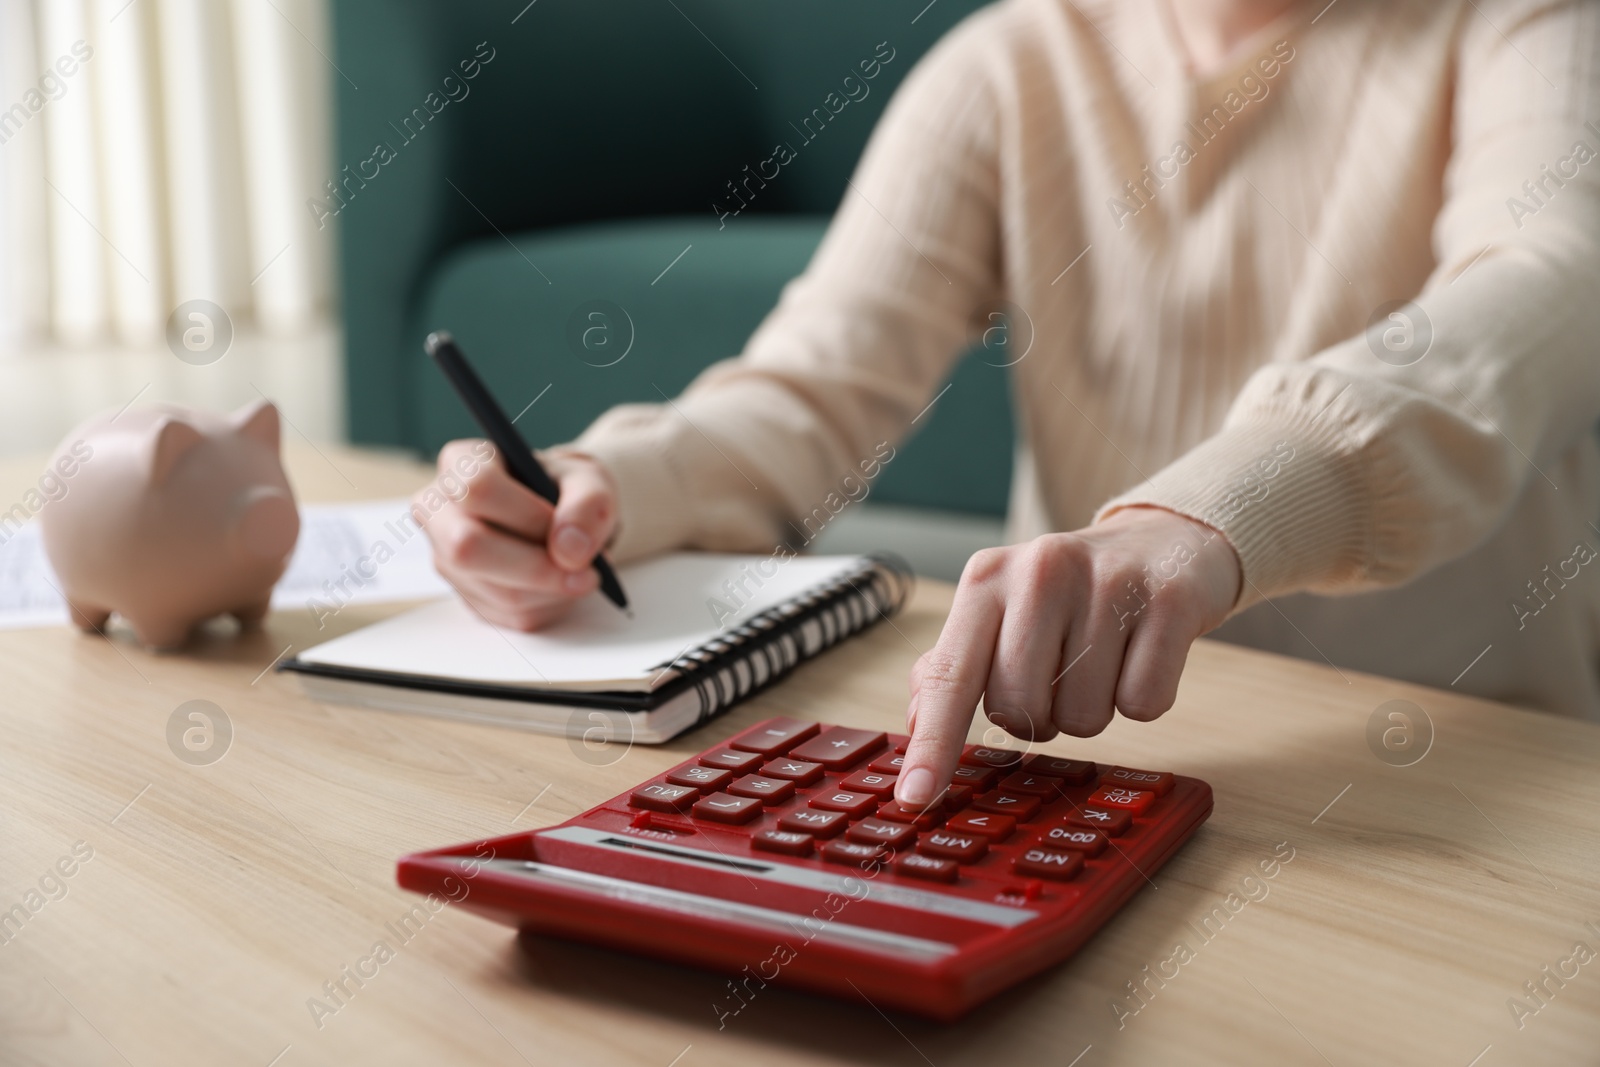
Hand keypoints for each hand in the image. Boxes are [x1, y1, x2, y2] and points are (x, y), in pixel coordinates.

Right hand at [414, 440, 619, 630]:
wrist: (564, 517)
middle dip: (537, 566)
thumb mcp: (590, 481)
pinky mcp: (467, 596)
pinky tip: (564, 584)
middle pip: (467, 547)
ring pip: (496, 590)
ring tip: (584, 572)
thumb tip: (569, 551)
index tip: (566, 526)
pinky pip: (510, 615)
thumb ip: (587, 504)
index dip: (526, 514)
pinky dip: (550, 606)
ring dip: (553, 590)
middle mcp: (440, 511)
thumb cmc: (567, 490)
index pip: (476, 487)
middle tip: (587, 572)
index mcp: (461, 463)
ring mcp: (447, 558)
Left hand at [894, 507, 1241, 806]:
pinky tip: (1139, 654)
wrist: (1162, 542)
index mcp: (987, 578)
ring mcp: (1109, 582)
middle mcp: (1041, 570)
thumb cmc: (1068, 593)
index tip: (913, 800)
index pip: (949, 677)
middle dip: (1038, 716)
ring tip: (1100, 659)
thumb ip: (953, 665)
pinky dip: (1140, 698)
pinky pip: (1143, 705)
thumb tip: (917, 725)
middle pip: (1018, 710)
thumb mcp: (1000, 611)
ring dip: (1090, 709)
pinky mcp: (1170, 602)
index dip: (932, 745)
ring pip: (1083, 718)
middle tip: (1058, 674)